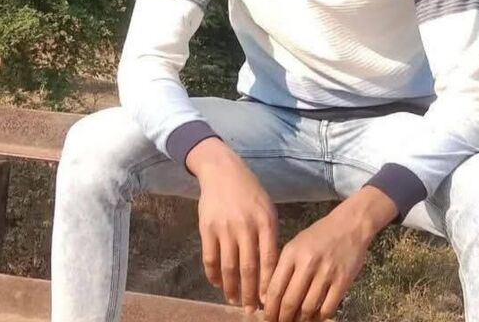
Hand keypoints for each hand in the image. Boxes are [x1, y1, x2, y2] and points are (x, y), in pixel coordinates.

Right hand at [186, 137, 277, 312]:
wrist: (222, 170)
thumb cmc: (249, 191)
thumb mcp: (267, 208)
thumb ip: (269, 235)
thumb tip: (271, 268)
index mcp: (266, 221)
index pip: (269, 259)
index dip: (269, 284)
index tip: (269, 300)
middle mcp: (246, 226)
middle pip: (249, 268)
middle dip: (251, 294)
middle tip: (251, 310)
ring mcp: (225, 228)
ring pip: (228, 268)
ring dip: (232, 289)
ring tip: (235, 301)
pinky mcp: (207, 228)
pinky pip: (210, 259)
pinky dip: (213, 276)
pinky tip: (218, 284)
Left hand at [263, 186, 397, 321]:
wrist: (350, 224)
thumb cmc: (320, 235)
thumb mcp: (296, 244)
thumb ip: (283, 267)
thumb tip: (269, 298)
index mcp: (292, 252)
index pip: (275, 288)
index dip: (270, 310)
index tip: (268, 319)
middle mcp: (307, 262)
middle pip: (290, 302)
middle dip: (283, 319)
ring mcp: (326, 272)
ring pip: (308, 308)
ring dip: (301, 320)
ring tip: (298, 321)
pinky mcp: (343, 280)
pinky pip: (327, 308)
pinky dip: (319, 317)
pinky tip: (316, 316)